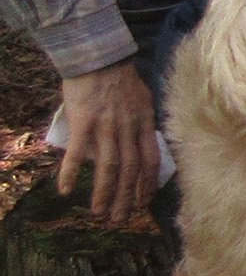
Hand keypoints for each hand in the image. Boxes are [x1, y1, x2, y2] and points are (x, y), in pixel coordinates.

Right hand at [56, 59, 158, 222]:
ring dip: (104, 192)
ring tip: (98, 213)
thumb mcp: (142, 98)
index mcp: (144, 121)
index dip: (147, 183)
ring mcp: (107, 125)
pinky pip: (77, 152)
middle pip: (130, 168)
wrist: (99, 57)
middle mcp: (128, 126)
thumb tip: (142, 142)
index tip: (143, 203)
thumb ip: (142, 121)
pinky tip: (65, 190)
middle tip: (119, 219)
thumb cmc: (119, 77)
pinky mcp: (84, 121)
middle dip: (125, 197)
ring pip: (108, 165)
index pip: (150, 159)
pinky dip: (70, 172)